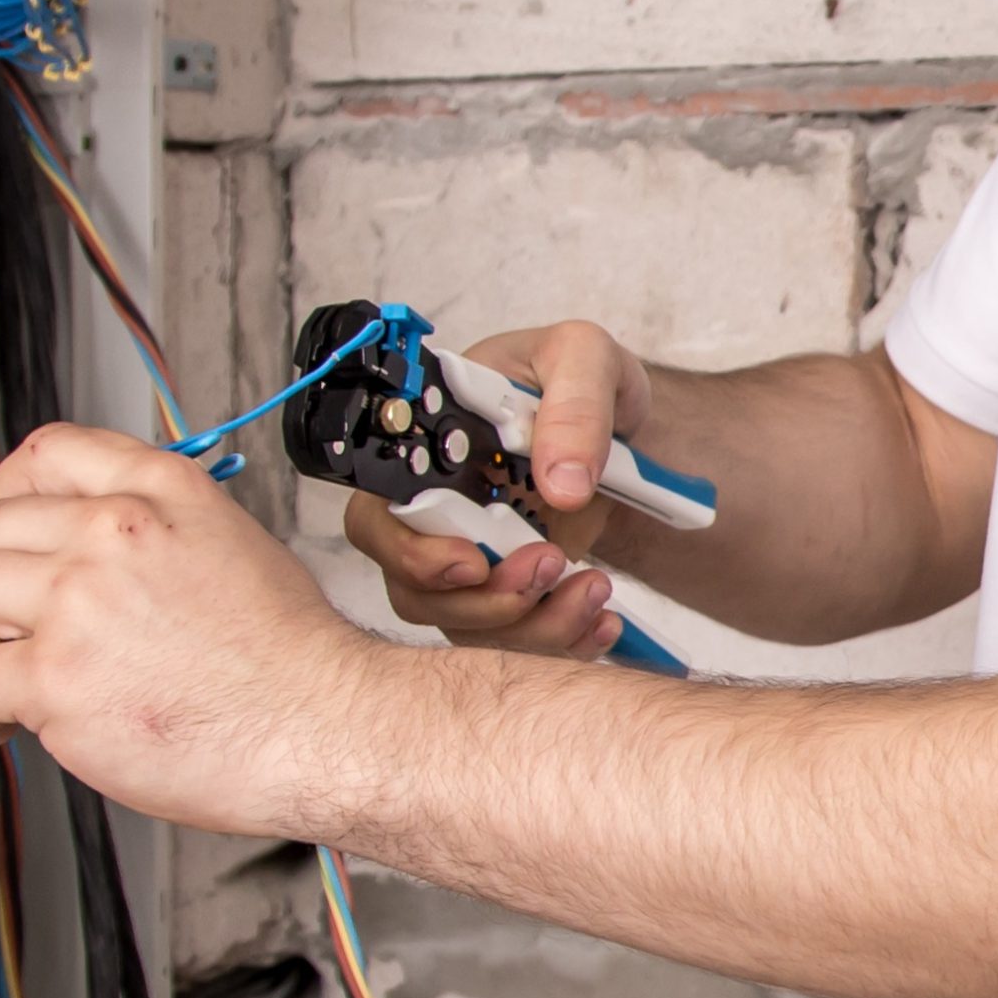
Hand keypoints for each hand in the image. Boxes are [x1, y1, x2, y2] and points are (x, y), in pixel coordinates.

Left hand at [0, 424, 375, 836]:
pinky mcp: (55, 677)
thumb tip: (82, 563)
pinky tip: (3, 724)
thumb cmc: (290, 657)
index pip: (44, 454)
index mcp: (158, 490)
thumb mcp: (229, 545)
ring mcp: (77, 600)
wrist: (320, 720)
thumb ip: (153, 534)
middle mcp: (111, 530)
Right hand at [344, 319, 651, 661]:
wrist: (621, 419)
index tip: (470, 562)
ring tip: (594, 588)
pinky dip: (561, 641)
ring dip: (530, 625)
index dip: (410, 553)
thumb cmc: (578, 376)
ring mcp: (467, 554)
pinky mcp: (507, 588)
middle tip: (549, 563)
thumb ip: (574, 406)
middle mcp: (432, 510)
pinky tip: (600, 618)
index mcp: (425, 447)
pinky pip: (515, 640)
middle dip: (482, 599)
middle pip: (415, 589)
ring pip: (465, 625)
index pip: (376, 517)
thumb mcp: (583, 356)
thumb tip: (562, 483)